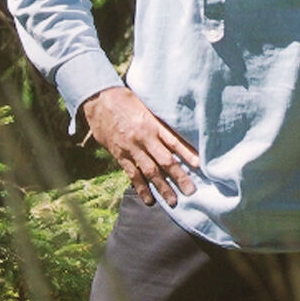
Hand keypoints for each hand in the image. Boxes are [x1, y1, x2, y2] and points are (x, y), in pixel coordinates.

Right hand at [81, 86, 199, 205]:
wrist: (99, 100)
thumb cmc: (127, 99)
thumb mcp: (147, 104)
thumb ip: (161, 119)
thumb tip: (180, 128)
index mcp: (152, 123)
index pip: (174, 141)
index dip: (187, 154)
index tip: (200, 165)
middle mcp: (143, 138)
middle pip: (165, 161)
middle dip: (179, 177)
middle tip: (191, 191)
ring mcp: (131, 148)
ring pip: (149, 171)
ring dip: (162, 187)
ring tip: (173, 201)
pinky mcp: (119, 155)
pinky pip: (132, 174)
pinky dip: (141, 188)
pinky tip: (149, 199)